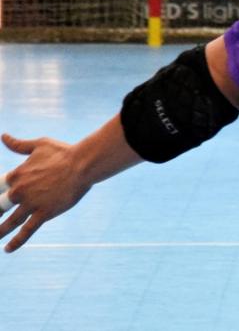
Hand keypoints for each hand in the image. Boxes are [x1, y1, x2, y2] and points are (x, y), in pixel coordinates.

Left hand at [0, 134, 93, 252]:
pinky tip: (7, 249)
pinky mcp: (44, 213)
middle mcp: (19, 191)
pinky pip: (27, 230)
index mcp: (16, 175)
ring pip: (8, 222)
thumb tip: (3, 137)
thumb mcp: (39, 145)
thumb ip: (18, 144)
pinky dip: (16, 241)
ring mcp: (31, 204)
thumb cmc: (63, 152)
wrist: (82, 164)